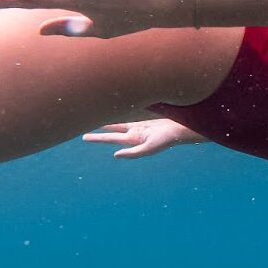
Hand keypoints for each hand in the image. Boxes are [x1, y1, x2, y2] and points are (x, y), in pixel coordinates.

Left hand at [82, 119, 202, 158]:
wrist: (182, 130)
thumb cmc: (167, 139)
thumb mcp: (150, 147)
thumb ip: (133, 152)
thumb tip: (116, 155)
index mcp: (134, 139)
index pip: (112, 138)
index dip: (99, 137)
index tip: (85, 137)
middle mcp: (135, 133)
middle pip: (113, 131)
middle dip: (100, 132)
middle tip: (85, 134)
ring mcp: (141, 127)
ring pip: (120, 123)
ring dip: (109, 123)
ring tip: (98, 120)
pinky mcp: (148, 121)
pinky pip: (131, 117)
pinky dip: (122, 116)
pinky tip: (118, 113)